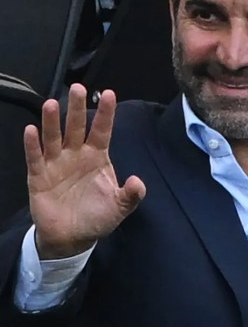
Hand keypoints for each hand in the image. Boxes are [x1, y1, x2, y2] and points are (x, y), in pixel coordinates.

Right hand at [25, 84, 145, 258]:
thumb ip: (131, 195)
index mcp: (97, 158)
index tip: (109, 94)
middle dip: (77, 108)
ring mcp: (56, 164)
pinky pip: (35, 158)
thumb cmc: (97, 218)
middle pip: (76, 127)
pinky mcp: (39, 176)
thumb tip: (137, 181)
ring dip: (52, 122)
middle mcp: (76, 156)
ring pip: (54, 138)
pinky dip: (33, 145)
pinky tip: (31, 130)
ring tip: (52, 104)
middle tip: (78, 88)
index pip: (102, 131)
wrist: (72, 238)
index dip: (106, 114)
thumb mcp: (120, 207)